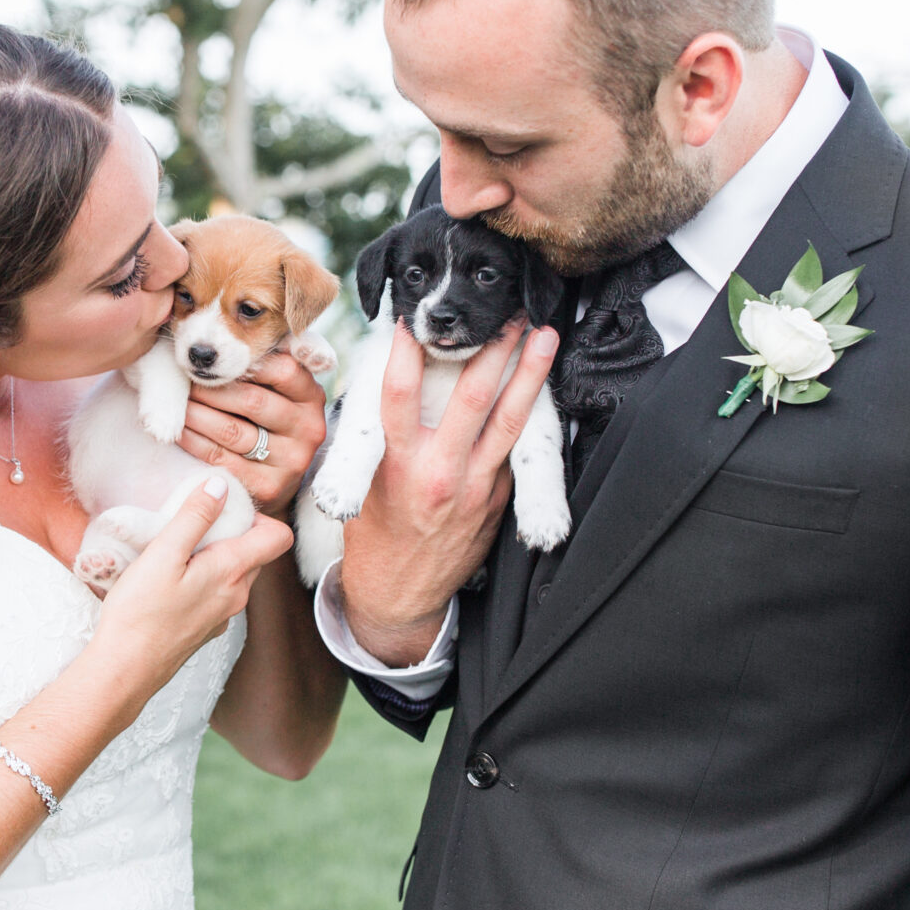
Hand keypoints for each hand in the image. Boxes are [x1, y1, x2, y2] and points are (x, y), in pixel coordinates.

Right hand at [94, 475, 294, 693]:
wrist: (125, 670)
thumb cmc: (140, 613)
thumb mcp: (163, 553)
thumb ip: (195, 517)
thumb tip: (221, 486)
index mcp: (233, 572)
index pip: (279, 537)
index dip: (260, 516)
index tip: (227, 509)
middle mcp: (236, 596)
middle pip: (256, 554)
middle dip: (233, 533)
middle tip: (195, 525)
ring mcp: (222, 616)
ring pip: (235, 575)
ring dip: (216, 557)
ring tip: (177, 551)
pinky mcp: (205, 628)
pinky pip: (216, 595)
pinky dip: (203, 580)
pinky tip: (170, 582)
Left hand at [177, 349, 328, 514]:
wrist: (273, 478)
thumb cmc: (268, 421)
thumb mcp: (279, 389)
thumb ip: (274, 358)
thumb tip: (264, 319)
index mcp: (312, 398)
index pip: (284, 370)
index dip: (247, 360)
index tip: (217, 354)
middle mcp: (309, 429)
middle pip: (252, 401)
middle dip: (212, 387)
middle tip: (184, 377)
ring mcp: (291, 461)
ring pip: (232, 430)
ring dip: (197, 413)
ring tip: (177, 401)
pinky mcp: (268, 487)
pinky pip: (221, 458)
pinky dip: (195, 441)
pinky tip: (180, 429)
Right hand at [341, 321, 559, 666]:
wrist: (400, 595)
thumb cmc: (375, 532)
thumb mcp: (364, 481)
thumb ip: (382, 436)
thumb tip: (395, 381)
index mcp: (396, 465)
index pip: (399, 395)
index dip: (407, 351)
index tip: (415, 316)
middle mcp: (439, 473)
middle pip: (472, 400)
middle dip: (493, 351)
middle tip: (509, 313)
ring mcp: (475, 488)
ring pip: (509, 421)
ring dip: (530, 375)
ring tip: (545, 337)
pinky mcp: (496, 500)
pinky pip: (514, 452)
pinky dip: (528, 416)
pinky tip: (540, 385)